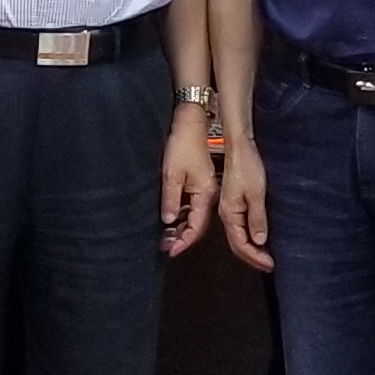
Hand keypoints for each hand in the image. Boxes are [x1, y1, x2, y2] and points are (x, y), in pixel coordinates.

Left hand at [159, 112, 217, 257]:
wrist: (190, 123)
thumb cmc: (182, 144)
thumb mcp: (172, 174)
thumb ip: (171, 200)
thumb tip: (169, 220)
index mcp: (205, 194)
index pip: (197, 227)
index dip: (184, 241)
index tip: (171, 250)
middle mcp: (209, 194)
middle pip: (198, 224)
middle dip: (182, 237)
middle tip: (165, 246)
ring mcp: (205, 188)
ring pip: (195, 215)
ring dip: (181, 227)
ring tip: (165, 236)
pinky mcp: (199, 182)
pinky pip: (192, 205)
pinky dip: (182, 214)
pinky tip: (172, 218)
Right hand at [218, 139, 272, 272]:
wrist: (239, 147)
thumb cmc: (246, 166)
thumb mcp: (255, 194)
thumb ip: (257, 218)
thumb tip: (259, 240)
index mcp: (229, 214)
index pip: (241, 244)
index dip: (255, 256)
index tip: (270, 264)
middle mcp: (226, 214)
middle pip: (237, 244)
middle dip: (253, 257)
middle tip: (269, 265)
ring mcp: (229, 209)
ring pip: (238, 236)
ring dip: (252, 249)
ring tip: (265, 256)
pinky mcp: (234, 203)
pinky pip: (240, 226)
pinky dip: (250, 237)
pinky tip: (259, 238)